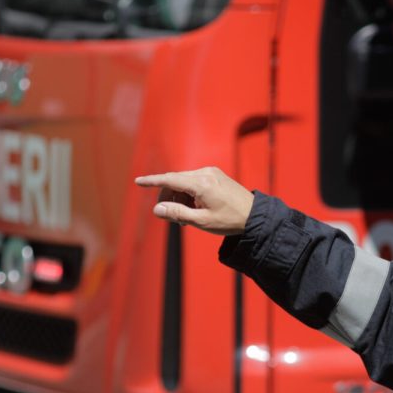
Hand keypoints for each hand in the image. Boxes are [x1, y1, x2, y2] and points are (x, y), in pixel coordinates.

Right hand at [134, 166, 254, 235]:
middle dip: (169, 198)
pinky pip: (194, 181)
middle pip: (175, 181)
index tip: (138, 182)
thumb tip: (156, 209)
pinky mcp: (215, 174)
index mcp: (201, 183)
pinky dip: (188, 193)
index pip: (169, 179)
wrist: (255, 216)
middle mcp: (205, 173)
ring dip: (179, 197)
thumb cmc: (229, 220)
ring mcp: (211, 171)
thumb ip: (177, 213)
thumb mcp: (202, 221)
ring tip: (186, 218)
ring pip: (184, 181)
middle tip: (174, 219)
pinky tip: (194, 208)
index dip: (152, 181)